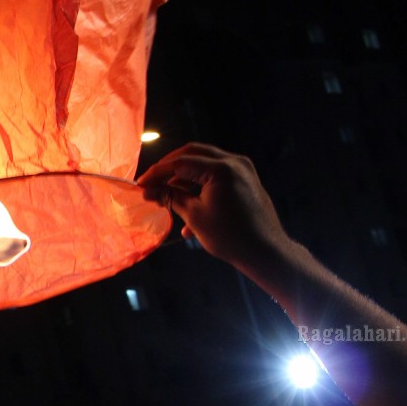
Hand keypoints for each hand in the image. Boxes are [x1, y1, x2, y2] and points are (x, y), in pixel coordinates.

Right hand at [138, 144, 292, 277]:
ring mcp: (242, 169)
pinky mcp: (246, 179)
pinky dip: (201, 186)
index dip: (157, 173)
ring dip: (184, 178)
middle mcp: (234, 162)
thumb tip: (148, 191)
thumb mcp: (195, 216)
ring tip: (168, 197)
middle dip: (170, 168)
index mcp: (221, 168)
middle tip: (153, 183)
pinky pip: (217, 175)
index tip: (141, 185)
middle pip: (192, 154)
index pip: (180, 163)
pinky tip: (189, 209)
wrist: (265, 251)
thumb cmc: (230, 236)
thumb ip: (170, 197)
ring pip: (205, 163)